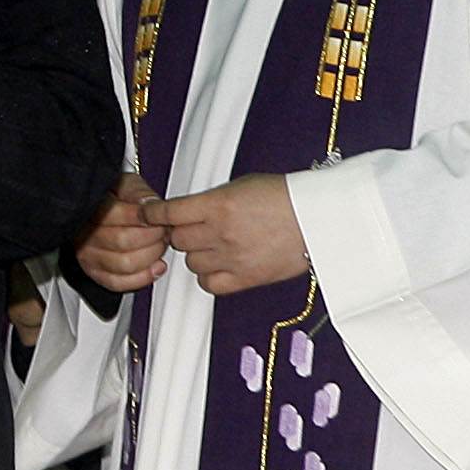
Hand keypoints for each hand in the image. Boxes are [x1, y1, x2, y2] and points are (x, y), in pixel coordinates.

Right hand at [71, 174, 172, 297]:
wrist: (98, 211)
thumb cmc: (114, 198)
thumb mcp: (127, 184)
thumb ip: (138, 192)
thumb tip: (149, 205)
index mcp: (90, 209)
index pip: (117, 216)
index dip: (145, 218)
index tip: (159, 216)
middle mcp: (84, 234)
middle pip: (123, 242)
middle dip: (153, 237)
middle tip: (163, 231)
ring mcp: (88, 255)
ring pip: (124, 265)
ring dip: (151, 256)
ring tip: (159, 246)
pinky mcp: (95, 273)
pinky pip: (119, 283)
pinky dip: (142, 278)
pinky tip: (155, 266)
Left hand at [151, 173, 310, 295]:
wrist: (320, 218)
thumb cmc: (287, 197)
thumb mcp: (241, 186)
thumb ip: (209, 200)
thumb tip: (186, 210)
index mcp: (218, 205)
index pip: (167, 212)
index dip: (153, 214)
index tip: (150, 214)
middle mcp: (221, 232)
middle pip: (177, 238)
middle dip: (182, 232)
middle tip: (195, 228)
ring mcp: (232, 257)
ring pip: (190, 262)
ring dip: (197, 254)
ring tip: (215, 245)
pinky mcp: (246, 278)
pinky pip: (209, 284)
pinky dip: (209, 276)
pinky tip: (219, 265)